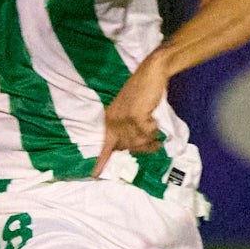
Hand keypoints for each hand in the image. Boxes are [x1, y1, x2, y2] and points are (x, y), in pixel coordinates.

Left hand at [93, 53, 170, 177]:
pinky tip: (154, 119)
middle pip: (128, 146)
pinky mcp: (135, 116)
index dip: (101, 161)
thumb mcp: (130, 110)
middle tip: (155, 143)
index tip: (94, 175)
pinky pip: (148, 133)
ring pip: (139, 141)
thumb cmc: (143, 90)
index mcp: (110, 120)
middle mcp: (113, 120)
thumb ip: (128, 127)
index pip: (105, 145)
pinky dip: (154, 128)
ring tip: (155, 129)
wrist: (150, 73)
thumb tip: (132, 146)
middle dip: (143, 147)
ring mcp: (123, 119)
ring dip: (151, 138)